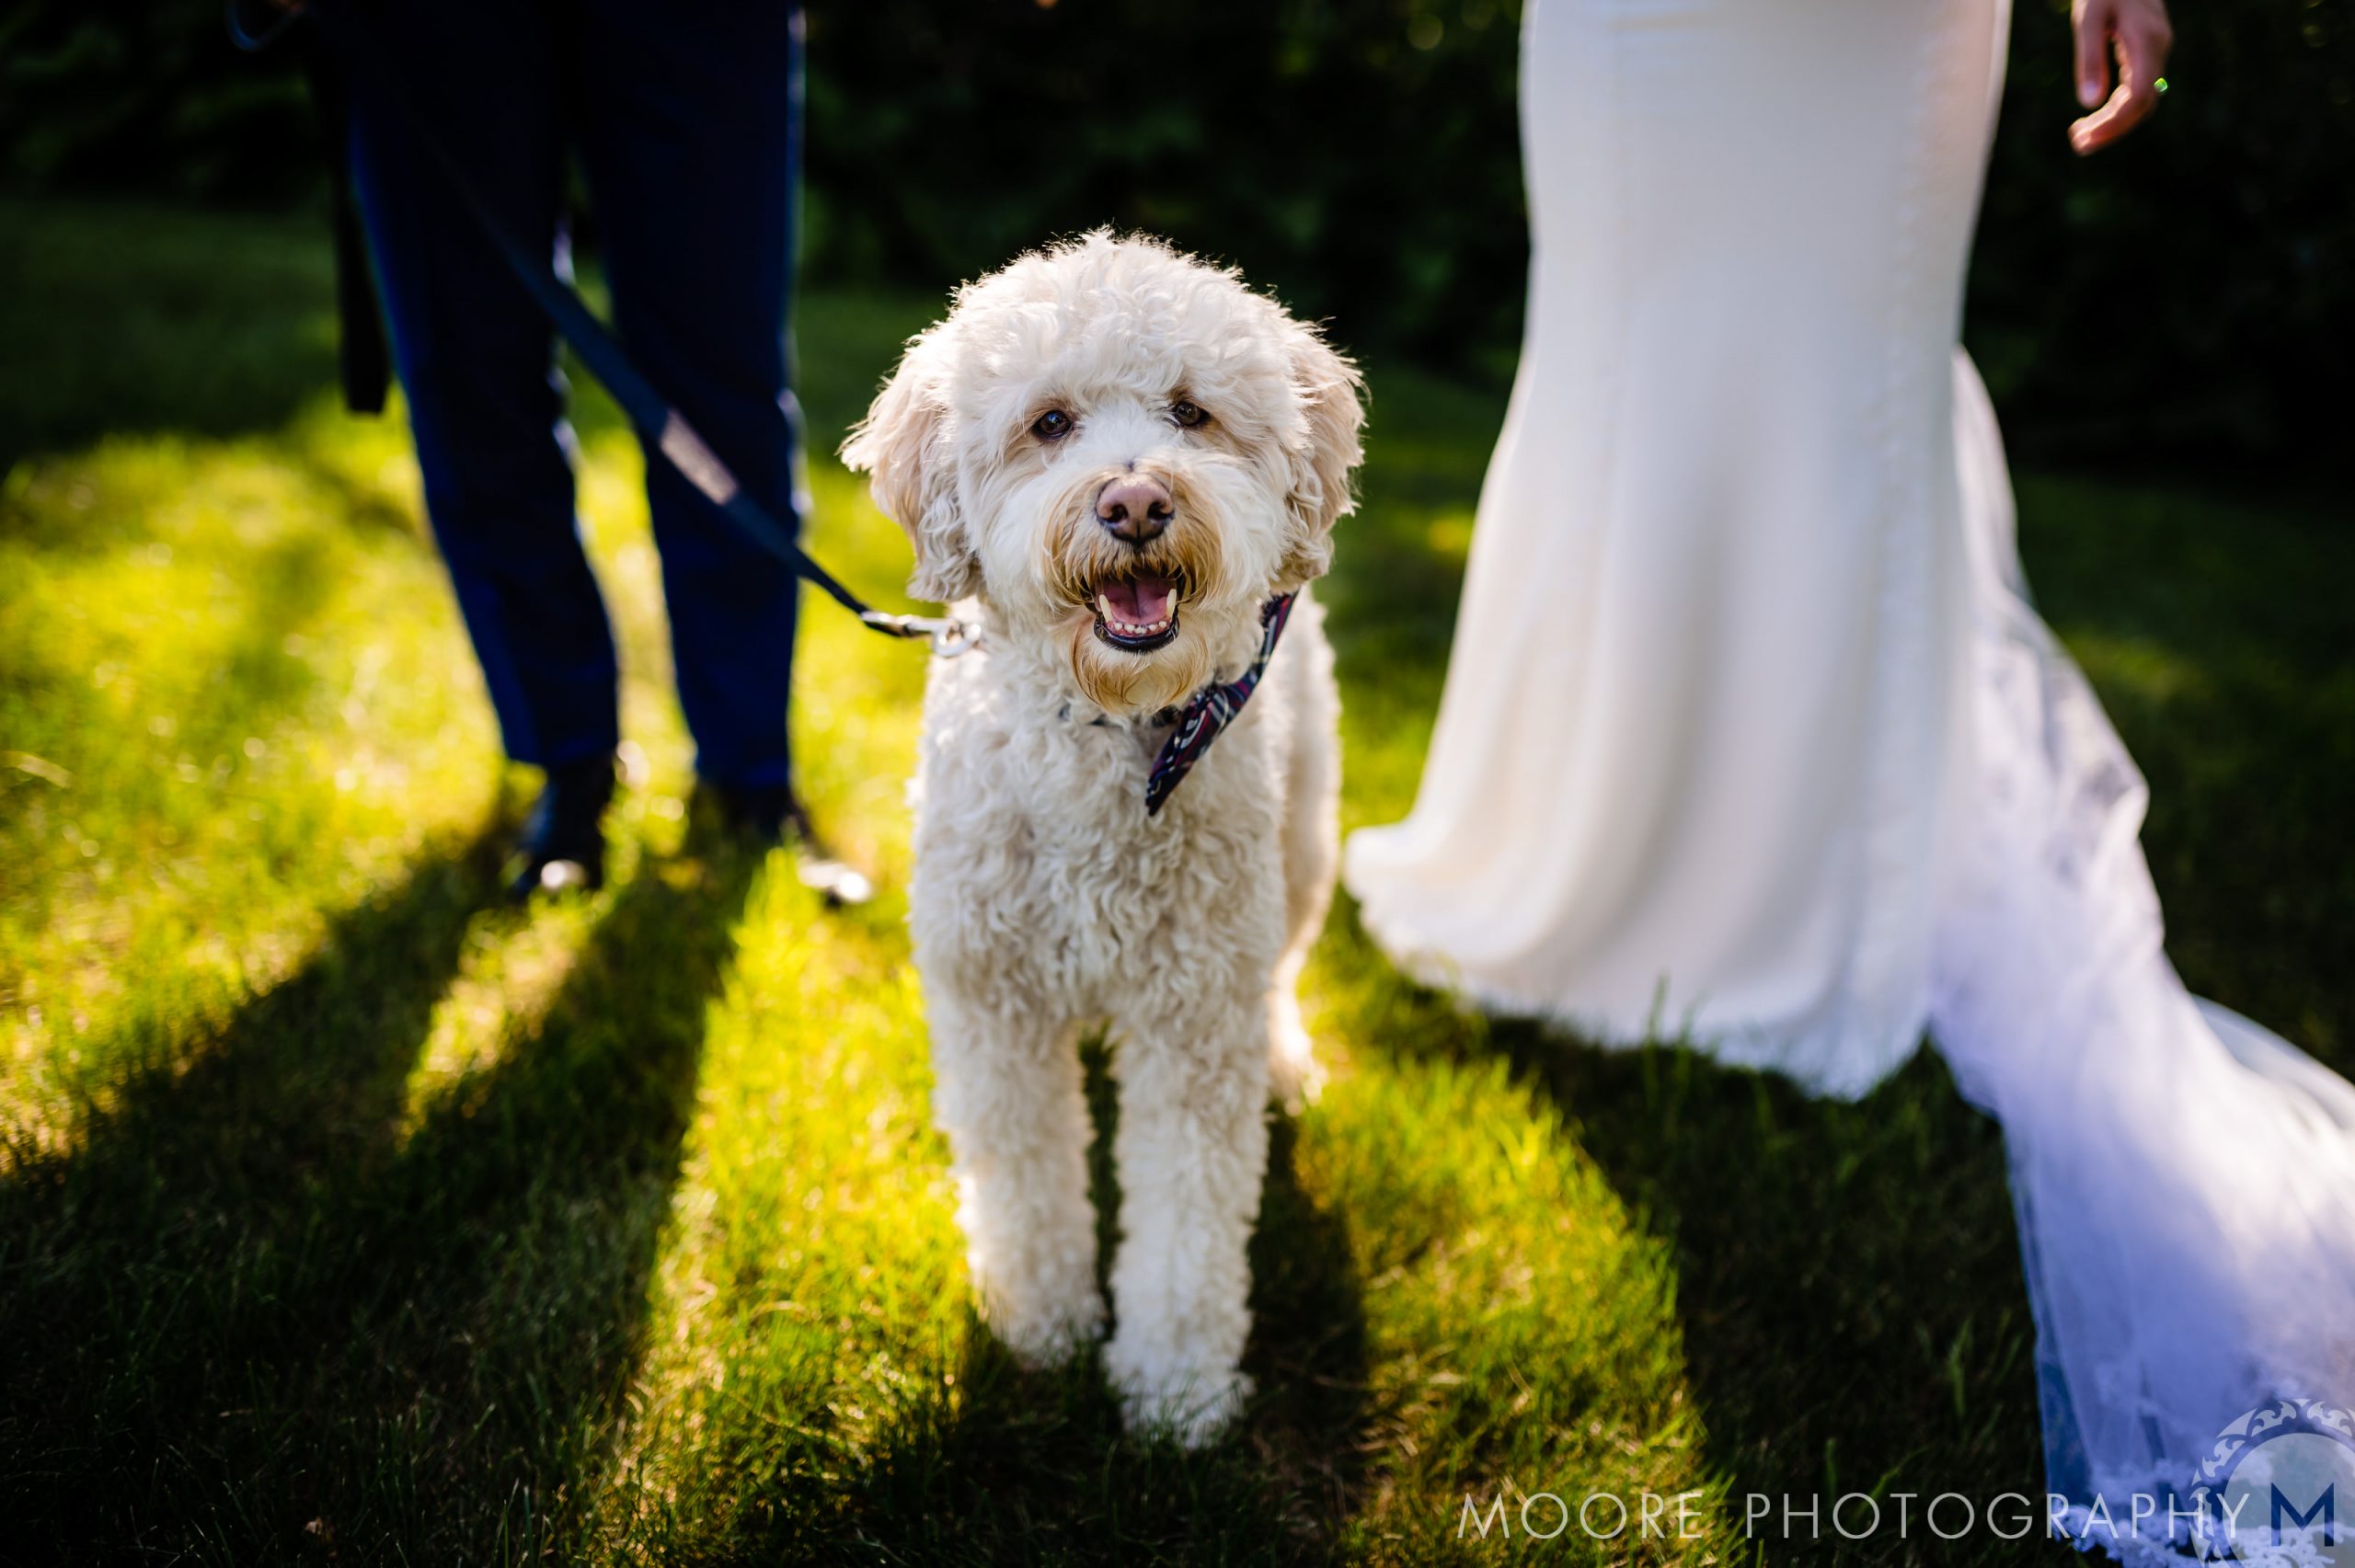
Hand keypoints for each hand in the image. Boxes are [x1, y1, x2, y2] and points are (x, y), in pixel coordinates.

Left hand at [2069, 0, 2172, 154]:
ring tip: (2080, 136)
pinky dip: (2117, 107)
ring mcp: (2157, 49)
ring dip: (2114, 122)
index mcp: (2146, 42)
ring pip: (2142, 99)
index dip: (2115, 124)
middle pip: (2143, 105)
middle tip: (2078, 145)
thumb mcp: (2088, 19)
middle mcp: (2158, 49)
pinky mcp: (2148, 50)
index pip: (2139, 98)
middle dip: (2112, 129)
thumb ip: (2089, 59)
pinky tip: (2094, 116)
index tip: (2085, 139)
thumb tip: (2088, 103)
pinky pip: (2138, 87)